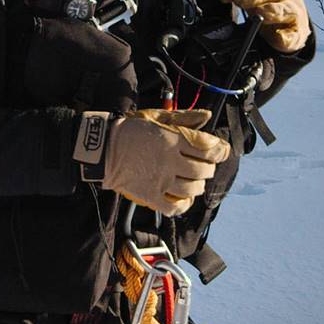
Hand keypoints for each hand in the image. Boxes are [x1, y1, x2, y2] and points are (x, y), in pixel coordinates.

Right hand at [102, 107, 228, 216]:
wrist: (103, 149)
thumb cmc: (130, 130)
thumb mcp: (157, 116)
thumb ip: (184, 117)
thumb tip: (207, 116)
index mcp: (173, 140)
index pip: (208, 149)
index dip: (220, 151)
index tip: (220, 151)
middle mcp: (170, 161)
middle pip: (203, 170)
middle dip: (209, 168)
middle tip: (205, 166)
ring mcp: (160, 180)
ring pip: (191, 189)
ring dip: (198, 186)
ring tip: (194, 181)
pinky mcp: (150, 195)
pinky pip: (173, 207)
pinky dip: (183, 206)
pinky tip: (183, 199)